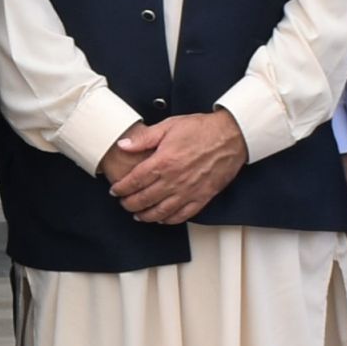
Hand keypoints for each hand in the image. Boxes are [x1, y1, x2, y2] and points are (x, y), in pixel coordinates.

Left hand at [100, 112, 249, 225]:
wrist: (231, 136)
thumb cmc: (203, 129)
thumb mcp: (169, 126)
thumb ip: (144, 138)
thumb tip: (124, 144)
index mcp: (163, 162)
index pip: (134, 181)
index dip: (121, 188)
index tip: (115, 190)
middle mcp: (174, 180)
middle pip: (144, 199)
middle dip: (129, 203)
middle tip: (123, 202)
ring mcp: (188, 191)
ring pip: (160, 212)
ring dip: (146, 215)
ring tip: (138, 214)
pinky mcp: (202, 197)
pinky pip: (182, 215)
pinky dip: (169, 220)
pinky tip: (162, 218)